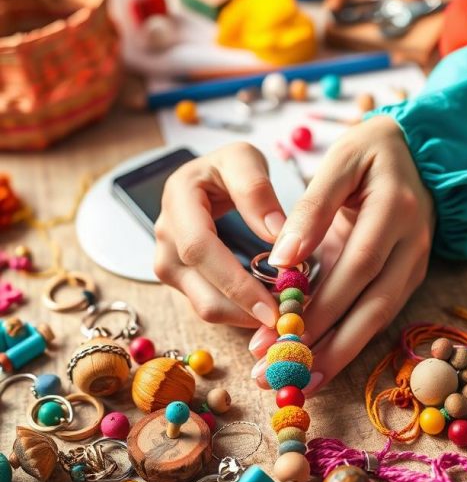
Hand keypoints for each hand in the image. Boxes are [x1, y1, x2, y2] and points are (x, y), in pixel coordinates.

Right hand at [154, 143, 285, 327]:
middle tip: (285, 321)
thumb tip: (277, 236)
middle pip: (199, 288)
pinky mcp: (181, 278)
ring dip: (244, 316)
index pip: (199, 248)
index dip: (235, 282)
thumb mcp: (244, 160)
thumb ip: (257, 191)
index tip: (272, 305)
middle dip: (244, 310)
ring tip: (282, 315)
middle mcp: (166, 234)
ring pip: (203, 305)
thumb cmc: (227, 168)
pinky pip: (209, 304)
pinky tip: (267, 309)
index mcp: (178, 199)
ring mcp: (168, 260)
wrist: (207, 178)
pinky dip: (239, 312)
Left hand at [249, 115, 434, 391]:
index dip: (323, 297)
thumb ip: (312, 207)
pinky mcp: (408, 279)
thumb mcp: (341, 161)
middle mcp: (414, 245)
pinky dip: (346, 343)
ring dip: (337, 356)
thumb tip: (282, 259)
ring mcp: (416, 266)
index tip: (281, 325)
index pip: (359, 263)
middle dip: (328, 345)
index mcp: (396, 209)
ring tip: (296, 383)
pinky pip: (377, 317)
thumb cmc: (371, 153)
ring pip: (378, 320)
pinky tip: (315, 364)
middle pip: (373, 306)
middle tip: (282, 373)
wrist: (420, 151)